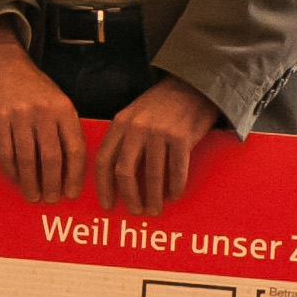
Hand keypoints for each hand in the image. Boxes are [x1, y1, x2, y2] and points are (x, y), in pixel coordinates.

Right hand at [0, 20, 85, 203]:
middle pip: (52, 157)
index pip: (75, 149)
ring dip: (31, 182)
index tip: (72, 192)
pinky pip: (6, 152)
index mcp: (63, 108)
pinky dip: (11, 170)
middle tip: (52, 199)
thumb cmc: (30, 86)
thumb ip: (63, 127)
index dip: (74, 175)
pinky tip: (15, 178)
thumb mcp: (55, 100)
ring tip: (33, 195)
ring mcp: (19, 115)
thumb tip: (70, 166)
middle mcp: (43, 112)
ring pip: (28, 159)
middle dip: (53, 183)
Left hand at [94, 74, 221, 213]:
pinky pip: (177, 170)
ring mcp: (159, 133)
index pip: (104, 160)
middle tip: (135, 211)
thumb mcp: (133, 115)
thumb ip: (123, 139)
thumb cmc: (161, 105)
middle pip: (125, 171)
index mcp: (119, 124)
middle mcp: (136, 128)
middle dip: (128, 196)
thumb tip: (117, 176)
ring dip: (153, 197)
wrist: (193, 85)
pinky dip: (175, 186)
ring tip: (155, 209)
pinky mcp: (182, 137)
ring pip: (153, 174)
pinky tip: (174, 196)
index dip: (104, 186)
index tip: (108, 205)